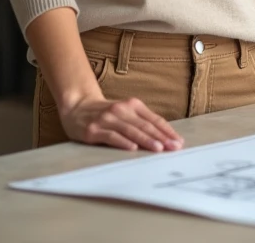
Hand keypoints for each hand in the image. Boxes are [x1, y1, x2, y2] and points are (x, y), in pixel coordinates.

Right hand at [59, 95, 183, 152]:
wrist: (77, 106)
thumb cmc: (105, 113)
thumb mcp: (125, 112)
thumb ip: (142, 122)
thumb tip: (163, 138)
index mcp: (133, 105)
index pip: (154, 120)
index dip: (167, 131)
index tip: (178, 142)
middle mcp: (121, 109)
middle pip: (145, 125)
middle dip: (161, 137)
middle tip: (174, 147)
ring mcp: (107, 119)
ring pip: (131, 130)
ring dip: (146, 140)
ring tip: (158, 148)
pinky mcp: (94, 129)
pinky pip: (111, 136)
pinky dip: (123, 142)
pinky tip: (132, 148)